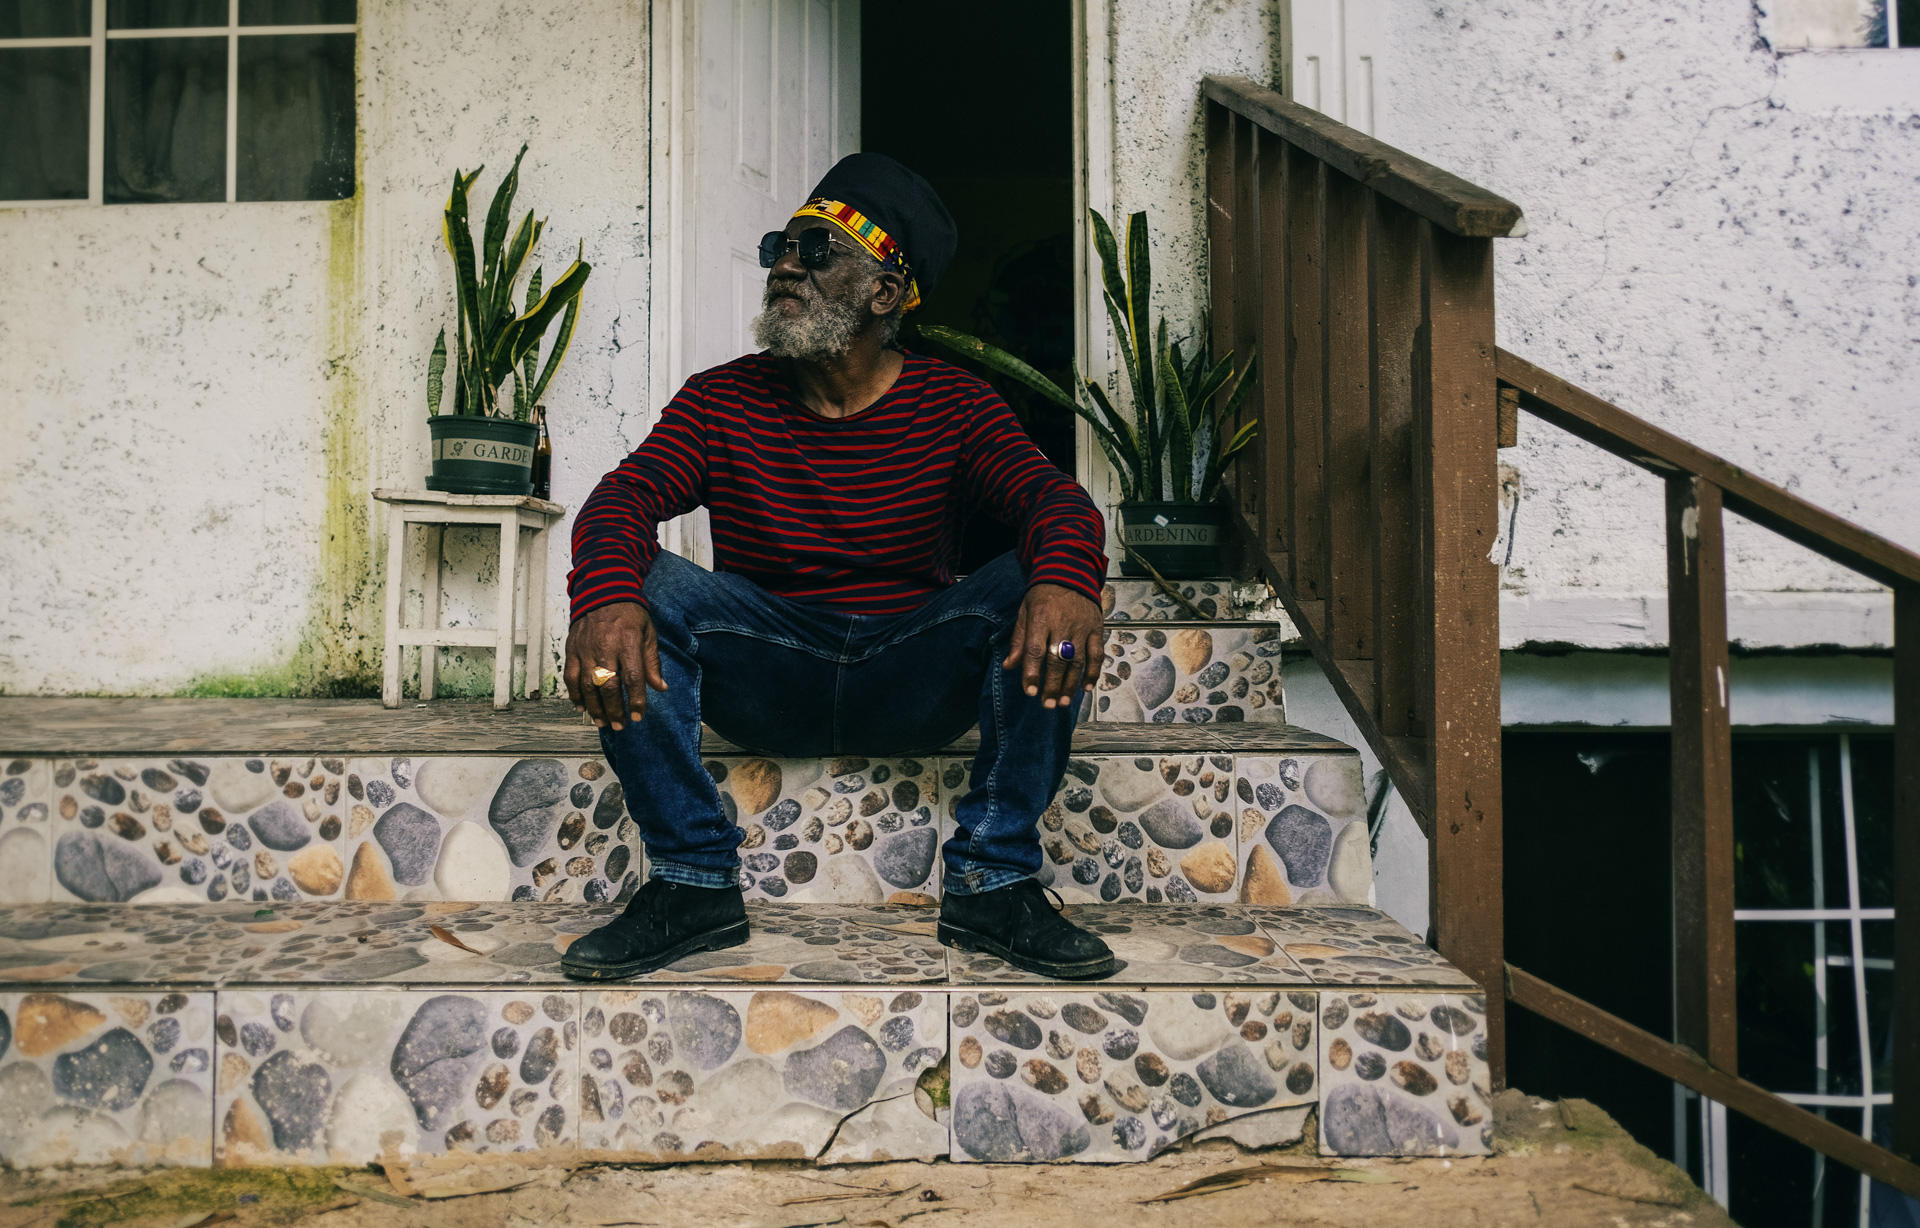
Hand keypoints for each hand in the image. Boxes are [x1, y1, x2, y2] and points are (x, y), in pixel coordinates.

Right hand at [564, 602, 666, 730]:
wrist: (602, 592)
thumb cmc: (629, 615)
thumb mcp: (648, 634)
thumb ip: (652, 662)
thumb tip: (660, 687)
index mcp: (627, 642)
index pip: (632, 678)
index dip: (635, 700)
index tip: (638, 717)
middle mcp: (604, 647)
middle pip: (608, 686)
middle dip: (614, 710)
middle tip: (620, 726)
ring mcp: (585, 649)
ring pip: (587, 686)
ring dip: (594, 708)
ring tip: (602, 723)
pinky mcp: (572, 650)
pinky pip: (571, 677)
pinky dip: (575, 695)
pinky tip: (582, 707)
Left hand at [1002, 584, 1106, 709]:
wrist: (1071, 574)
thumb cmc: (1044, 596)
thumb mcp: (1025, 612)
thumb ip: (1019, 640)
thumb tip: (1009, 666)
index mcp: (1041, 619)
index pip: (1036, 650)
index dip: (1032, 673)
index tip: (1030, 692)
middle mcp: (1063, 624)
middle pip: (1057, 659)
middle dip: (1052, 685)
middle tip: (1048, 704)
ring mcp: (1082, 627)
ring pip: (1077, 660)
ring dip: (1071, 684)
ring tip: (1064, 702)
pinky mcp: (1097, 629)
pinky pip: (1096, 654)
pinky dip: (1093, 672)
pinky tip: (1086, 688)